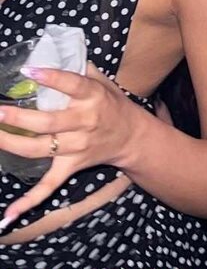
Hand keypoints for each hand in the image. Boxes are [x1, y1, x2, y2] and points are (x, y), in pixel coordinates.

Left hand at [0, 63, 136, 227]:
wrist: (133, 137)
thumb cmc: (113, 105)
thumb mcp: (103, 82)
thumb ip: (80, 70)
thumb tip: (54, 55)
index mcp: (93, 97)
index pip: (72, 85)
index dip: (51, 78)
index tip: (29, 71)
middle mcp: (84, 122)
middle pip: (48, 123)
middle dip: (19, 117)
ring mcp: (77, 147)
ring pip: (40, 149)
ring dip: (12, 143)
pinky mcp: (71, 166)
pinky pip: (49, 186)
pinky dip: (29, 201)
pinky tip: (10, 213)